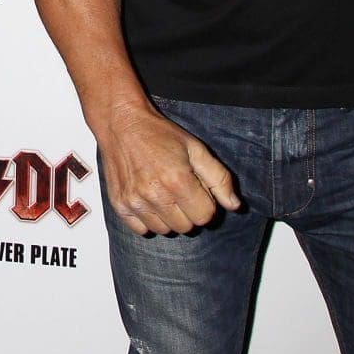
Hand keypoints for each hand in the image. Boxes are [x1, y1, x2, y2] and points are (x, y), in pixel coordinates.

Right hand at [98, 105, 239, 234]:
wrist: (122, 124)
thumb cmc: (160, 134)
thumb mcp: (196, 149)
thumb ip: (220, 179)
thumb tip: (234, 206)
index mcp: (178, 181)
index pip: (205, 216)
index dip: (205, 203)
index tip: (195, 188)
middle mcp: (155, 194)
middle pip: (186, 227)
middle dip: (188, 211)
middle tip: (178, 189)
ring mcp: (135, 201)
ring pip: (165, 230)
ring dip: (168, 216)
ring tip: (162, 193)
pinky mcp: (120, 204)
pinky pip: (141, 229)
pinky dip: (147, 219)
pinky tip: (147, 200)